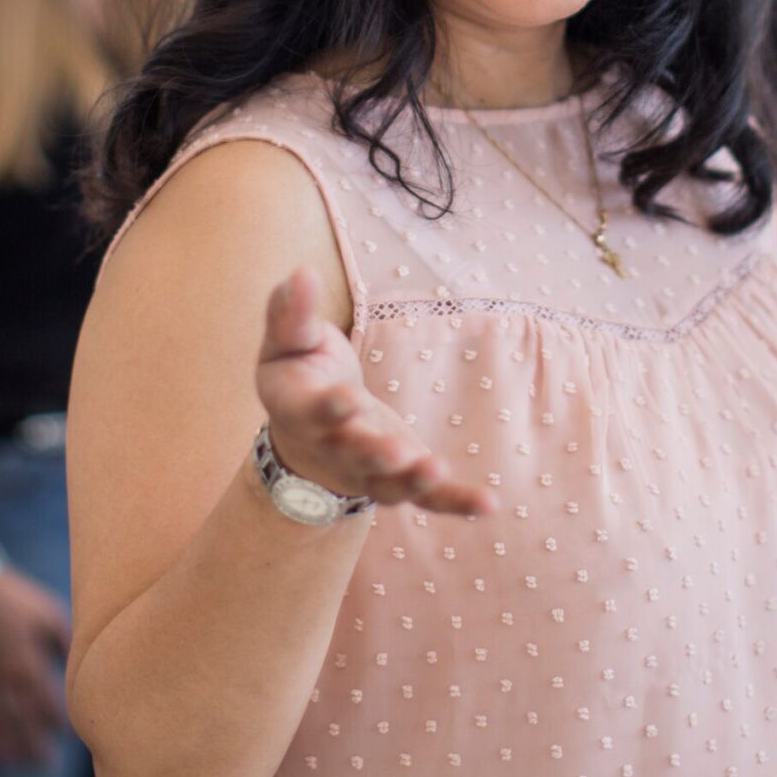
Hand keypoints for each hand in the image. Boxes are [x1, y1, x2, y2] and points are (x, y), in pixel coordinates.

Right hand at [0, 567, 72, 764]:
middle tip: (43, 764)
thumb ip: (63, 640)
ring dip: (1, 744)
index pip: (45, 705)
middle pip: (19, 722)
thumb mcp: (49, 613)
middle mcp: (2, 680)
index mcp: (27, 667)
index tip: (65, 733)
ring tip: (10, 762)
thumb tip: (73, 660)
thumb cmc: (13, 597)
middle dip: (32, 745)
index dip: (56, 722)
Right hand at [255, 268, 491, 517]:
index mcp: (300, 409)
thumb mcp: (287, 340)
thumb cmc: (298, 371)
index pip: (313, 411)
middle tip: (395, 452)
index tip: (348, 396)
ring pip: (389, 484)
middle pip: (354, 454)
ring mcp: (367, 471)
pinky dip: (456, 503)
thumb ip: (291, 312)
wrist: (304, 434)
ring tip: (437, 471)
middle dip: (375, 453)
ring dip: (413, 481)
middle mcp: (333, 448)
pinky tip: (489, 504)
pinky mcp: (398, 481)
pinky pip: (428, 499)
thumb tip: (302, 273)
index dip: (330, 407)